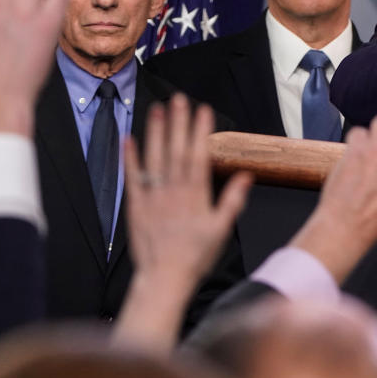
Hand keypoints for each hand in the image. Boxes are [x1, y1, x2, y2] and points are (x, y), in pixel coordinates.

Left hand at [115, 94, 251, 351]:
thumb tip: (246, 176)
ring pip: (154, 158)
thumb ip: (232, 201)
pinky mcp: (136, 205)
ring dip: (156, 132)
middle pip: (176, 150)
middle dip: (179, 123)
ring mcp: (153, 196)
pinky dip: (131, 157)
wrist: (165, 278)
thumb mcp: (221, 230)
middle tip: (180, 99)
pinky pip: (133, 177)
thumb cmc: (196, 257)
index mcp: (195, 195)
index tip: (203, 110)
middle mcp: (173, 191)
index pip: (198, 155)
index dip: (200, 131)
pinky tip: (130, 138)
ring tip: (158, 109)